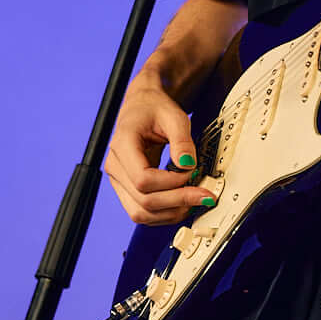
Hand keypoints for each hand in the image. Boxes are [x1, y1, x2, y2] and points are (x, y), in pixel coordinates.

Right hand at [103, 75, 218, 225]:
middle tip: (204, 196)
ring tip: (195, 202)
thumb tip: (187, 165)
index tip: (192, 172)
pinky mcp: (127, 188)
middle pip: (143, 201)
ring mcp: (119, 180)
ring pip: (140, 213)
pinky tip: (182, 204)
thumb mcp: (173, 116)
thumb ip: (182, 140)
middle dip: (177, 202)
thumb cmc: (154, 108)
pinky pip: (142, 211)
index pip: (143, 179)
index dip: (171, 183)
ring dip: (171, 213)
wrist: (142, 106)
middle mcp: (116, 166)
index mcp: (122, 144)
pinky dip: (164, 213)